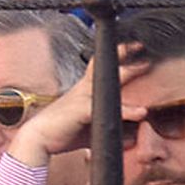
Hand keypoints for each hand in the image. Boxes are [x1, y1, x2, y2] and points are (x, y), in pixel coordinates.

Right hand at [8, 43, 151, 167]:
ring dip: (127, 72)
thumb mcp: (89, 127)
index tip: (132, 48)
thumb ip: (108, 127)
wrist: (38, 138)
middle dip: (122, 52)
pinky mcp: (83, 110)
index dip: (115, 56)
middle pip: (105, 65)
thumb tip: (128, 137)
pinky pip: (109, 108)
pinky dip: (127, 110)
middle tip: (140, 46)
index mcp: (83, 90)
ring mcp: (83, 97)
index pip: (100, 67)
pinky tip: (141, 112)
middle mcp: (83, 89)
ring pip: (108, 80)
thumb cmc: (62, 132)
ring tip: (145, 67)